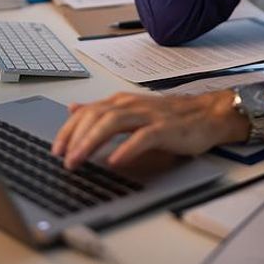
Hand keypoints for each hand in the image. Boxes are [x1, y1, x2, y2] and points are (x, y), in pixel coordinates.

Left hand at [51, 90, 246, 169]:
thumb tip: (73, 108)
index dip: (68, 129)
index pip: (87, 112)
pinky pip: (142, 137)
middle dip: (75, 137)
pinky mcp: (165, 128)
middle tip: (63, 159)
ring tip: (79, 159)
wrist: (207, 114)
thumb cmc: (171, 117)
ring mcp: (148, 115)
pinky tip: (115, 160)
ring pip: (113, 123)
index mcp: (121, 102)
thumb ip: (103, 111)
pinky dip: (126, 149)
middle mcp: (131, 105)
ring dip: (91, 142)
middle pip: (95, 116)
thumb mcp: (131, 111)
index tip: (55, 149)